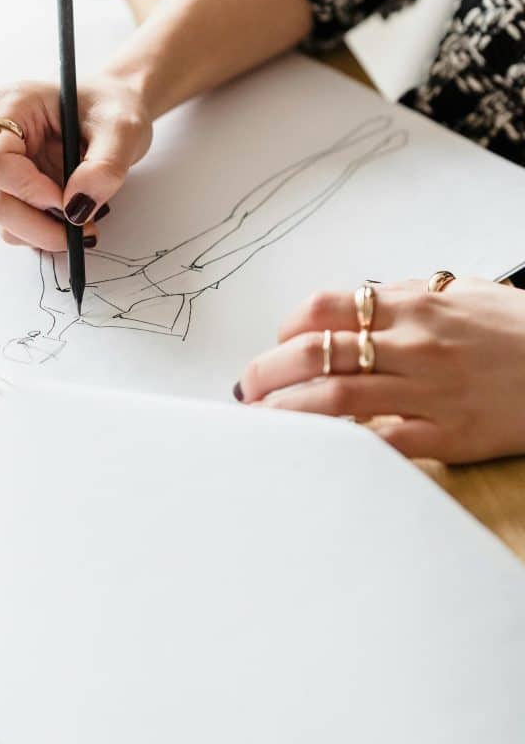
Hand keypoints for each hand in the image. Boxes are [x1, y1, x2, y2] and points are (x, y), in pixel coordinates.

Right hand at [0, 76, 151, 250]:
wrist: (111, 112)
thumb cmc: (111, 106)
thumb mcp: (122, 128)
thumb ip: (105, 167)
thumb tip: (78, 207)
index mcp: (11, 106)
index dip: (28, 191)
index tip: (67, 203)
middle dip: (40, 225)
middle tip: (83, 230)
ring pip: (5, 220)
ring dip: (46, 232)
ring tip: (86, 219)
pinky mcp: (10, 188)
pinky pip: (17, 225)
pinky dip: (46, 231)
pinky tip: (74, 216)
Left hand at [234, 277, 524, 463]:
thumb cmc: (519, 330)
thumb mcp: (464, 293)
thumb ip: (408, 296)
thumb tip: (361, 300)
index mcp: (411, 305)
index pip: (325, 308)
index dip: (287, 327)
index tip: (277, 344)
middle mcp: (413, 344)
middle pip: (315, 352)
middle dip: (268, 371)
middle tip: (247, 387)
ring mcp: (429, 390)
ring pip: (335, 398)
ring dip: (287, 411)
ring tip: (262, 420)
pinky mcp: (447, 434)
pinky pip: (381, 441)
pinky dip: (342, 445)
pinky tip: (314, 450)